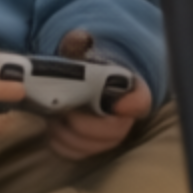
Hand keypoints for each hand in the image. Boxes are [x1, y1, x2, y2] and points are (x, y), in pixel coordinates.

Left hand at [44, 28, 151, 160]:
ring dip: (70, 135)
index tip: (118, 105)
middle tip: (63, 113)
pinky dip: (61, 145)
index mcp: (127, 90)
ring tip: (54, 119)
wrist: (70, 82)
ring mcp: (108, 135)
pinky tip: (52, 131)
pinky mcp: (88, 146)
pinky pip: (78, 154)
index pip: (140, 101)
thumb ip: (79, 45)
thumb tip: (81, 37)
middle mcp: (123, 117)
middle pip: (114, 132)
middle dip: (85, 125)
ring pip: (95, 147)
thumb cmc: (80, 65)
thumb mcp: (79, 51)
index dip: (132, 105)